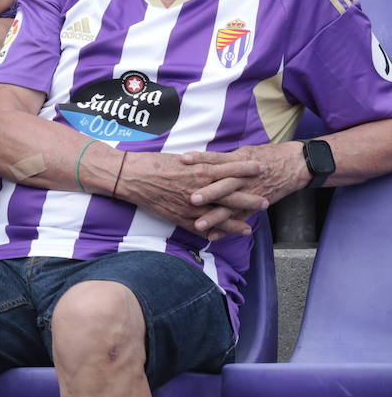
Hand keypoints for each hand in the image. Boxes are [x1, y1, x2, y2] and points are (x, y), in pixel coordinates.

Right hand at [117, 150, 266, 239]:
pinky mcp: (179, 216)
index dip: (246, 170)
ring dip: (235, 221)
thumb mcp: (180, 159)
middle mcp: (199, 189)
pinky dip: (213, 233)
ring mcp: (190, 205)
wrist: (131, 176)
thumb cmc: (153, 163)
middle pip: (230, 196)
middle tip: (266, 201)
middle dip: (249, 199)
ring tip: (249, 227)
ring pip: (219, 216)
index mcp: (199, 170)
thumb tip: (213, 165)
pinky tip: (223, 238)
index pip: (230, 169)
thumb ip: (199, 165)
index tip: (261, 168)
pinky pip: (201, 227)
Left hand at [181, 143, 308, 238]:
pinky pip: (239, 218)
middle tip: (191, 199)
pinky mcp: (255, 205)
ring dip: (214, 217)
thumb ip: (223, 158)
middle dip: (209, 193)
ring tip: (198, 225)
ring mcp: (249, 194)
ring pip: (230, 206)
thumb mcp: (243, 151)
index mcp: (238, 163)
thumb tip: (198, 161)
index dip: (201, 159)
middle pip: (224, 185)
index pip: (217, 160)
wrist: (294, 164)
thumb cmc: (265, 155)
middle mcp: (243, 179)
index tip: (183, 160)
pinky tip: (212, 237)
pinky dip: (226, 229)